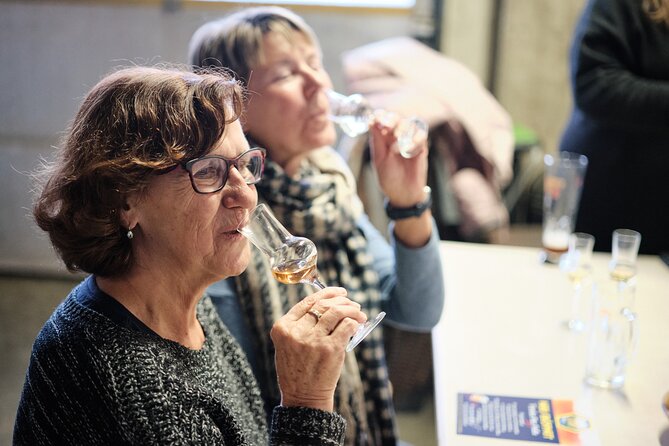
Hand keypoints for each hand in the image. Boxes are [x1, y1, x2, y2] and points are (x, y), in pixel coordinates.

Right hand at [270, 287, 365, 411]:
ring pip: (336, 312)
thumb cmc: (298, 370)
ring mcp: (313, 340)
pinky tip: (357, 325)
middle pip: (323, 305)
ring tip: (359, 313)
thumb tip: (329, 304)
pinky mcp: (330, 348)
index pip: (307, 302)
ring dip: (352, 310)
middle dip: (342, 301)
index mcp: (283, 328)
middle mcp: (296, 332)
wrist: (304, 397)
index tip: (339, 292)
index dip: (326, 293)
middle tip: (353, 304)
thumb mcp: (288, 345)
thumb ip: (300, 325)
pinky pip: (346, 326)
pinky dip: (354, 323)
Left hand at [369, 119, 428, 207]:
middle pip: (397, 118)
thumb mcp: (379, 160)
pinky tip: (407, 150)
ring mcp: (411, 141)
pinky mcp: (422, 147)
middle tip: (387, 128)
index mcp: (384, 138)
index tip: (377, 117)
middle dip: (392, 120)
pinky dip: (414, 139)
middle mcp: (397, 137)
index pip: (383, 120)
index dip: (381, 115)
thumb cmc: (389, 178)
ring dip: (402, 129)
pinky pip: (422, 135)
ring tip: (395, 144)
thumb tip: (371, 122)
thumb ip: (376, 141)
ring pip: (410, 123)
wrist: (403, 194)